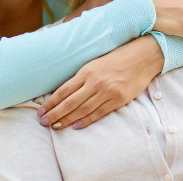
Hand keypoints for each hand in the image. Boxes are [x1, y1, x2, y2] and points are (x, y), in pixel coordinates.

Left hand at [38, 35, 162, 129]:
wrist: (141, 57)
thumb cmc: (116, 57)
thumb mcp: (95, 62)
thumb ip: (82, 77)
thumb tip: (65, 92)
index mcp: (87, 71)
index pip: (64, 91)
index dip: (51, 103)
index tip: (41, 111)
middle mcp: (95, 82)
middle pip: (70, 103)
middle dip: (55, 114)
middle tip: (43, 122)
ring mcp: (107, 92)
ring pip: (82, 110)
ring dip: (67, 120)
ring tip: (56, 126)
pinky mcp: (118, 99)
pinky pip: (99, 113)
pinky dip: (86, 121)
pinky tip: (76, 126)